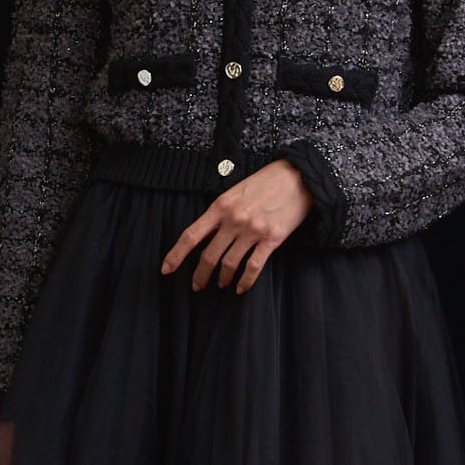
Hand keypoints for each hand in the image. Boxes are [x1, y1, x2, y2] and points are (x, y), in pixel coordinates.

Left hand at [160, 158, 314, 293]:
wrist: (298, 177)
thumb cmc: (266, 182)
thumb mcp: (236, 190)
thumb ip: (221, 211)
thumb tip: (209, 234)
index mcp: (220, 206)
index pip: (191, 235)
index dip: (176, 255)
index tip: (166, 269)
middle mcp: (234, 220)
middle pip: (209, 255)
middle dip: (200, 274)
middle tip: (197, 285)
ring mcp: (253, 230)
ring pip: (229, 263)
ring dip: (222, 278)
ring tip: (221, 284)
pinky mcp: (272, 239)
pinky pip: (254, 267)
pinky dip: (245, 281)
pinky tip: (240, 288)